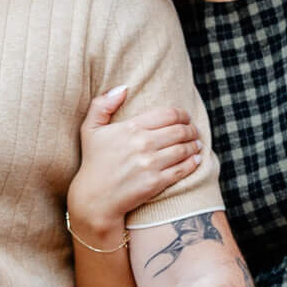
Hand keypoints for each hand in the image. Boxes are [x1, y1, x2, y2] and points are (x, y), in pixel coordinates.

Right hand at [69, 85, 202, 237]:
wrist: (95, 199)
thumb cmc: (93, 162)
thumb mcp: (90, 129)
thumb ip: (102, 104)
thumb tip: (123, 88)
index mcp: (131, 128)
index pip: (168, 114)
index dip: (182, 114)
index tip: (185, 117)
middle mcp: (143, 144)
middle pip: (180, 130)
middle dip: (191, 129)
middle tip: (194, 130)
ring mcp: (150, 164)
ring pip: (184, 149)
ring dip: (195, 144)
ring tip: (197, 144)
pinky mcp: (156, 183)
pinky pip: (182, 169)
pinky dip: (193, 162)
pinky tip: (196, 159)